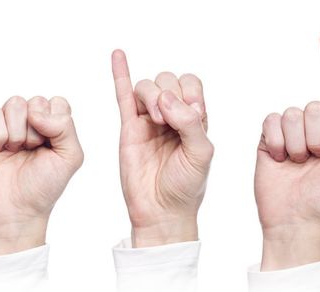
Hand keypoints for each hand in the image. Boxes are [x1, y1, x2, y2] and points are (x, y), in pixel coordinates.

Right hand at [0, 96, 83, 254]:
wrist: (15, 210)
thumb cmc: (44, 186)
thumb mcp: (70, 157)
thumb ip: (65, 128)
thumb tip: (37, 113)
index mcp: (53, 128)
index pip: (57, 103)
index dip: (55, 121)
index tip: (51, 143)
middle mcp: (30, 124)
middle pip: (36, 101)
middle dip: (37, 129)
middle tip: (32, 151)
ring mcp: (6, 127)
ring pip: (15, 103)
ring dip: (19, 131)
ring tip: (16, 151)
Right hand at [110, 50, 213, 247]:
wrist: (162, 210)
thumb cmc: (186, 186)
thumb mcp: (201, 154)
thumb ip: (190, 124)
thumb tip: (167, 98)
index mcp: (195, 119)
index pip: (191, 86)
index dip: (190, 93)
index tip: (193, 114)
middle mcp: (172, 116)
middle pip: (168, 82)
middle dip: (169, 93)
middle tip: (170, 121)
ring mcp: (149, 121)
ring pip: (146, 87)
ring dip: (151, 95)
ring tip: (156, 119)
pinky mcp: (128, 128)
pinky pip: (122, 95)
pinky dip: (121, 73)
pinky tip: (118, 54)